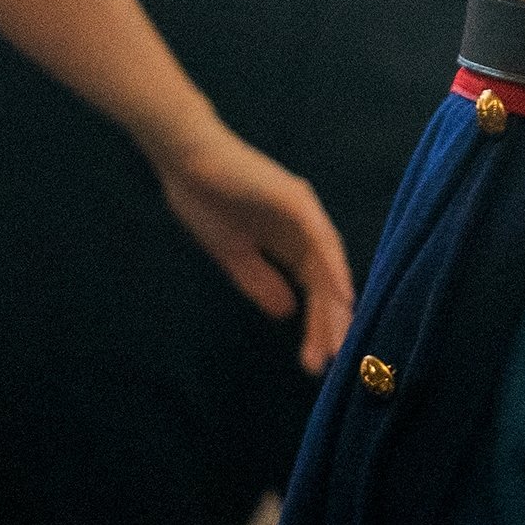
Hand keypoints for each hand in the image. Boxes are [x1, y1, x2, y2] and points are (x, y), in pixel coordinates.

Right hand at [152, 124, 354, 373]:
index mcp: (289, 241)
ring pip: (327, 264)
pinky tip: (340, 293)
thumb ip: (260, 281)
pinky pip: (320, 237)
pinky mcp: (295, 198)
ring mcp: (303, 211)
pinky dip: (331, 266)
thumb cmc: (205, 201)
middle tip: (330, 362)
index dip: (316, 324)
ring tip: (337, 339)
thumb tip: (287, 313)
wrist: (185, 161)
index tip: (316, 360)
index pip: (311, 288)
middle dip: (328, 323)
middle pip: (325, 281)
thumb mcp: (233, 253)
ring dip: (333, 303)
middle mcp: (305, 227)